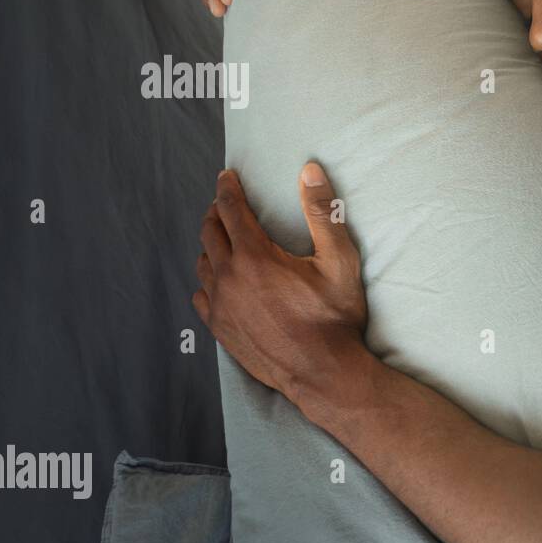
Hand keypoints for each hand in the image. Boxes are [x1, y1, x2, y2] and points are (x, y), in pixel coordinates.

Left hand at [193, 163, 368, 400]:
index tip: (227, 176)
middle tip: (223, 204)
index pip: (230, 209)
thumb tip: (310, 171)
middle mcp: (229, 277)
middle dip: (215, 212)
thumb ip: (323, 213)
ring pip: (203, 263)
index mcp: (255, 256)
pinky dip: (207, 280)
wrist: (322, 371)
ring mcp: (221, 305)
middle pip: (209, 232)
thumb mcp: (339, 261)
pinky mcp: (220, 328)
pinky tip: (217, 280)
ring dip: (210, 245)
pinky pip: (201, 295)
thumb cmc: (334, 318)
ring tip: (221, 239)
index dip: (227, 188)